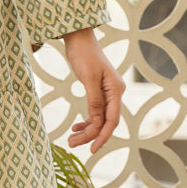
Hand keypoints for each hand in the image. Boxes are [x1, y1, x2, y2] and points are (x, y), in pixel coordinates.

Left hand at [62, 28, 123, 154]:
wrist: (79, 38)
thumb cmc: (84, 55)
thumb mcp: (88, 78)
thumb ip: (94, 101)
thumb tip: (98, 123)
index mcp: (116, 90)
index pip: (111, 120)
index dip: (102, 136)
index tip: (92, 149)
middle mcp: (115, 93)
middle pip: (105, 122)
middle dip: (90, 135)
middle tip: (71, 144)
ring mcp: (107, 93)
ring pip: (99, 119)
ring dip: (86, 130)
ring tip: (70, 140)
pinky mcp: (98, 91)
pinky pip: (95, 112)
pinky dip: (86, 121)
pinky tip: (76, 128)